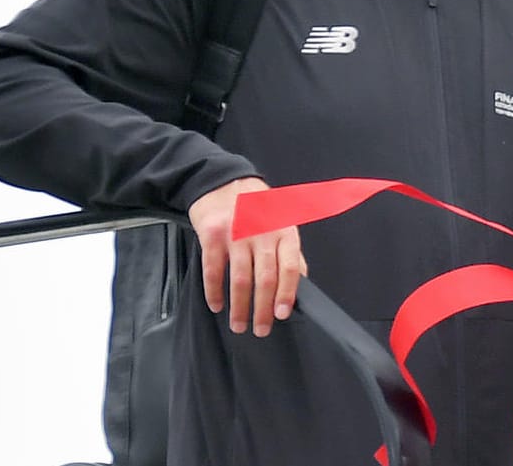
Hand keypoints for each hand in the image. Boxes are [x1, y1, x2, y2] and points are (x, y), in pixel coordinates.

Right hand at [187, 176, 307, 336]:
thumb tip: (300, 283)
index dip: (287, 293)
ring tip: (239, 325)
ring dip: (239, 307)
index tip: (281, 314)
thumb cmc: (255, 207)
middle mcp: (262, 232)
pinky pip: (213, 270)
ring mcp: (236, 234)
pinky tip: (217, 305)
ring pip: (240, 279)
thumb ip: (291, 252)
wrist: (222, 182)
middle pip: (265, 278)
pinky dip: (214, 292)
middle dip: (263, 309)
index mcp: (284, 230)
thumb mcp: (281, 222)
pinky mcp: (212, 236)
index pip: (290, 267)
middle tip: (261, 330)